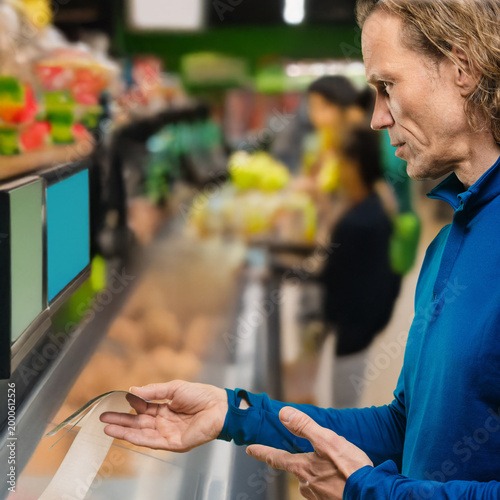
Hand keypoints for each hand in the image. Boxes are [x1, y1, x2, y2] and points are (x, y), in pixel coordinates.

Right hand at [100, 380, 227, 451]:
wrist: (219, 406)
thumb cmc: (201, 395)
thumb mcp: (174, 388)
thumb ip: (153, 391)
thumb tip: (132, 390)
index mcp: (165, 408)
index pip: (143, 408)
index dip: (130, 405)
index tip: (116, 400)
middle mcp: (164, 422)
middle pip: (138, 422)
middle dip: (120, 420)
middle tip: (102, 417)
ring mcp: (167, 433)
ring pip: (141, 433)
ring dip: (123, 431)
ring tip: (106, 427)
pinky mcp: (173, 444)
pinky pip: (152, 442)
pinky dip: (137, 438)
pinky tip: (124, 434)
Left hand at [246, 407, 372, 499]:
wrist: (372, 495)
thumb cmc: (351, 469)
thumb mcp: (327, 440)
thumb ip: (304, 426)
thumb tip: (283, 413)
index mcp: (303, 467)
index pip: (276, 458)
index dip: (262, 452)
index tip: (250, 449)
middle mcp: (306, 485)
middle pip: (297, 469)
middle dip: (302, 461)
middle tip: (317, 455)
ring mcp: (318, 496)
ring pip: (311, 480)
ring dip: (318, 472)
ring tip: (336, 465)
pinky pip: (324, 489)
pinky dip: (328, 482)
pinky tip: (341, 478)